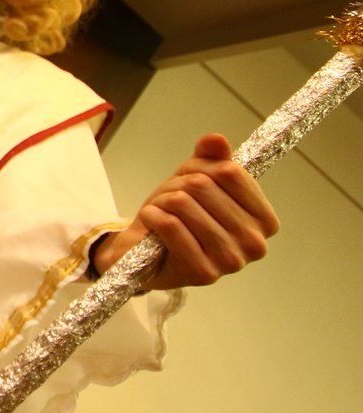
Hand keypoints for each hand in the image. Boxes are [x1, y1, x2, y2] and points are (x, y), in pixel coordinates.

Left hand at [93, 133, 278, 290]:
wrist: (147, 251)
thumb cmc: (180, 215)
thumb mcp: (196, 178)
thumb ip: (210, 157)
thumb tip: (216, 139)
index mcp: (265, 219)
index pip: (231, 172)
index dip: (201, 167)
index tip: (191, 179)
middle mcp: (255, 243)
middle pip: (204, 185)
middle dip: (178, 185)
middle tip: (170, 198)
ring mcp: (232, 261)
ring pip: (183, 203)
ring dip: (162, 201)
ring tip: (161, 211)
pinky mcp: (204, 273)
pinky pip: (171, 226)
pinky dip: (153, 215)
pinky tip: (152, 220)